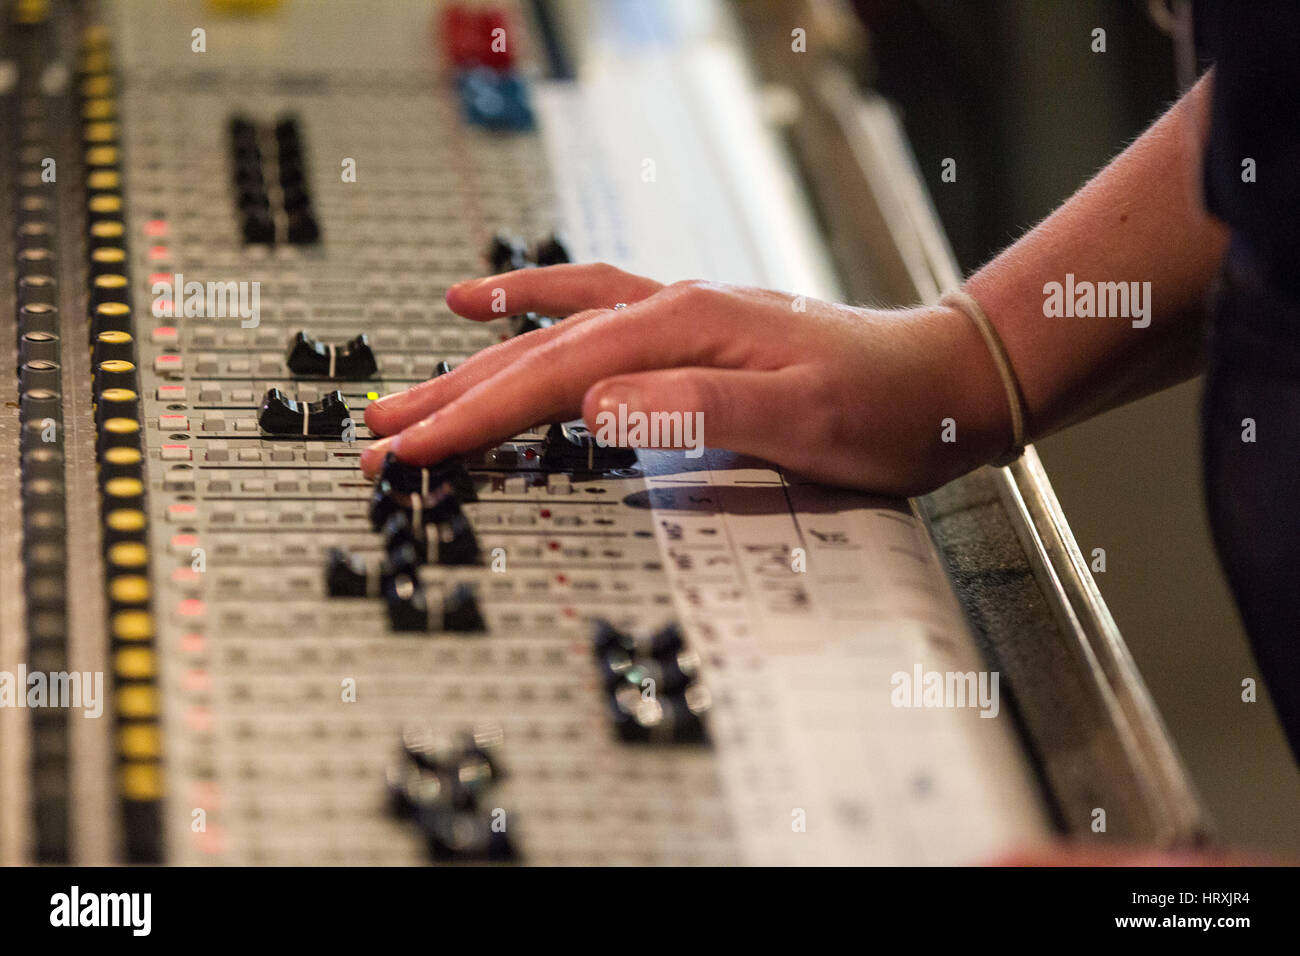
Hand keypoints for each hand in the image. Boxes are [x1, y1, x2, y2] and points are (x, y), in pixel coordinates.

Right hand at [361, 263, 1011, 494]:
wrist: (936, 377)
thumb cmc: (880, 406)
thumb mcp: (802, 419)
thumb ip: (698, 409)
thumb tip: (600, 407)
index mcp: (682, 331)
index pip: (551, 379)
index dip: (473, 415)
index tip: (409, 446)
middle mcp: (667, 310)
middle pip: (533, 351)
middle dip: (450, 393)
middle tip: (377, 426)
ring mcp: (672, 314)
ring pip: (549, 333)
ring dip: (474, 361)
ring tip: (408, 380)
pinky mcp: (683, 329)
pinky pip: (584, 307)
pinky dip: (529, 307)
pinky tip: (494, 302)